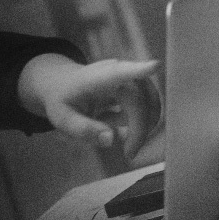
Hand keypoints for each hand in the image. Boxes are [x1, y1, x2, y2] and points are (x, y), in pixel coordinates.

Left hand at [18, 54, 159, 151]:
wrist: (65, 83)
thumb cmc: (63, 99)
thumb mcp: (62, 118)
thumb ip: (83, 129)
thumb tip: (111, 140)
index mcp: (96, 78)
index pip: (119, 73)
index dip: (139, 70)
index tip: (155, 65)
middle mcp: (119, 74)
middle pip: (141, 101)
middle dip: (140, 129)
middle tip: (129, 154)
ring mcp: (131, 78)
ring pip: (150, 105)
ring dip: (142, 127)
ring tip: (124, 142)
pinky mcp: (139, 85)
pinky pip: (148, 106)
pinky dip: (138, 123)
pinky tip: (115, 123)